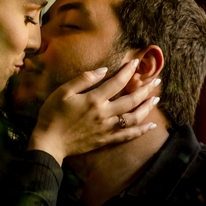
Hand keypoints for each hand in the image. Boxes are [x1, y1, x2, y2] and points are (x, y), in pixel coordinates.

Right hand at [28, 60, 161, 163]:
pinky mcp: (106, 140)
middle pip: (131, 100)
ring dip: (147, 108)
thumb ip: (84, 79)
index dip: (128, 71)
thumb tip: (103, 70)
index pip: (117, 82)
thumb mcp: (63, 91)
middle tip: (156, 81)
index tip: (136, 63)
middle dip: (146, 89)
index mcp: (94, 99)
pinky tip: (151, 126)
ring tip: (156, 99)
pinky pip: (128, 136)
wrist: (49, 143)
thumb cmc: (52, 115)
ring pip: (133, 117)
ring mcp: (107, 128)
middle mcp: (104, 113)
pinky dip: (141, 131)